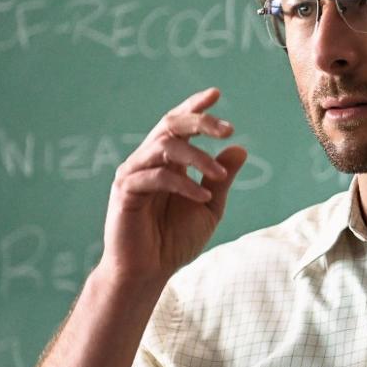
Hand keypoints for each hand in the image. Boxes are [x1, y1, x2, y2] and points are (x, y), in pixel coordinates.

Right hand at [100, 87, 247, 288]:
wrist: (148, 272)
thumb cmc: (175, 241)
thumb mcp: (209, 208)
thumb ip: (221, 179)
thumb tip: (240, 148)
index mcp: (168, 161)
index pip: (178, 124)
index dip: (194, 107)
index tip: (216, 94)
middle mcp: (148, 161)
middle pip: (170, 125)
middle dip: (200, 122)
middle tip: (228, 130)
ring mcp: (134, 174)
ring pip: (164, 147)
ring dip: (197, 157)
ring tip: (220, 175)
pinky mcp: (125, 191)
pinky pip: (155, 176)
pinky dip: (182, 183)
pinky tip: (201, 196)